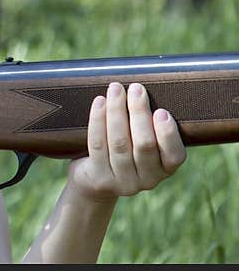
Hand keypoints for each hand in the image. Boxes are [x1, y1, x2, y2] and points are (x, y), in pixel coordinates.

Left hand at [67, 82, 186, 201]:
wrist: (94, 180)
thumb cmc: (125, 149)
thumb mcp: (143, 143)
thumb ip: (151, 124)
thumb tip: (145, 89)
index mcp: (165, 169)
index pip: (174, 155)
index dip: (168, 134)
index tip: (161, 111)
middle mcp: (148, 180)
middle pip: (144, 145)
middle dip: (139, 113)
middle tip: (136, 88)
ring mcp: (123, 182)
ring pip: (119, 142)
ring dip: (117, 111)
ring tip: (116, 89)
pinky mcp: (100, 178)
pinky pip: (97, 144)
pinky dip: (98, 120)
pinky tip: (99, 102)